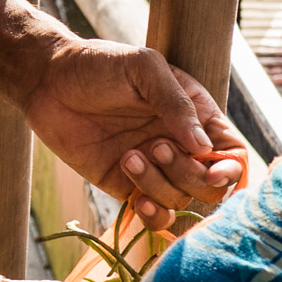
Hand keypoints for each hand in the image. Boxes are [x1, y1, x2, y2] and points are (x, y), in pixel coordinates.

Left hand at [23, 38, 254, 219]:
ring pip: (180, 199)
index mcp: (195, 116)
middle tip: (155, 146)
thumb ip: (176, 103)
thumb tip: (204, 146)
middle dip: (188, 174)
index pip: (232, 152)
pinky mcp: (127, 187)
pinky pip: (155, 215)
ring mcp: (155, 169)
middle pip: (211, 185)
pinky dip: (153, 215)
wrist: (48, 81)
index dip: (230, 169)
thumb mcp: (144, 69)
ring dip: (159, 185)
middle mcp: (180, 146)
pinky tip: (138, 200)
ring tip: (128, 155)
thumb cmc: (100, 65)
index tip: (212, 171)